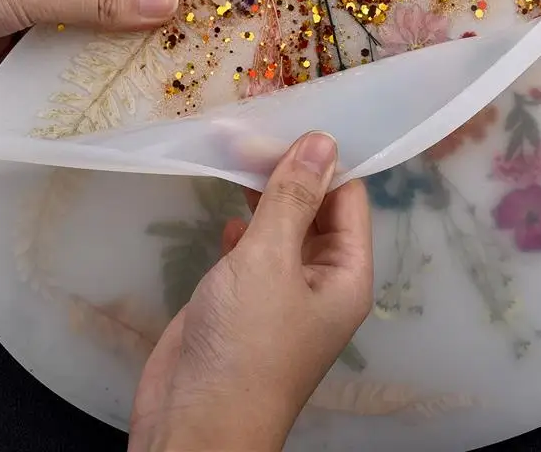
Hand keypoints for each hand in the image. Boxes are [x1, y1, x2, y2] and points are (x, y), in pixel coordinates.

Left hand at [0, 0, 178, 74]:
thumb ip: (100, 4)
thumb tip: (164, 6)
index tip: (177, 15)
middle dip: (121, 22)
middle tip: (165, 50)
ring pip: (72, 25)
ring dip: (95, 47)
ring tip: (141, 72)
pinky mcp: (4, 34)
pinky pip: (48, 48)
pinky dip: (67, 65)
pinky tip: (97, 83)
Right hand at [129, 132, 372, 451]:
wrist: (193, 424)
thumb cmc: (245, 342)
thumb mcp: (270, 260)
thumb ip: (294, 198)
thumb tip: (323, 141)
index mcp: (346, 273)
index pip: (347, 198)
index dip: (324, 159)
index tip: (292, 119)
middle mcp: (320, 278)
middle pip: (314, 208)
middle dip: (287, 171)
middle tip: (251, 129)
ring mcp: (281, 289)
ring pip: (280, 225)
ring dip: (261, 193)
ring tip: (235, 151)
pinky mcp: (245, 297)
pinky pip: (253, 248)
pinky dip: (242, 225)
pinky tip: (227, 211)